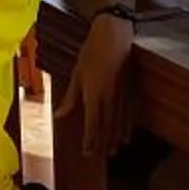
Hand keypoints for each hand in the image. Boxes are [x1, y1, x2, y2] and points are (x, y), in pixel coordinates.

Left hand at [57, 15, 133, 163]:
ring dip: (115, 137)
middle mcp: (109, 98)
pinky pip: (129, 112)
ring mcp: (121, 94)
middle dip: (103, 142)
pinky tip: (126, 134)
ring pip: (119, 122)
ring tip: (113, 151)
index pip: (92, 124)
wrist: (114, 34)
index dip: (90, 140)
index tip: (87, 152)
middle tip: (100, 155)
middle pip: (106, 126)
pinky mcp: (129, 89)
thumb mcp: (76, 73)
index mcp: (94, 94)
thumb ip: (70, 97)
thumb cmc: (91, 51)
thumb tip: (59, 115)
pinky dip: (127, 125)